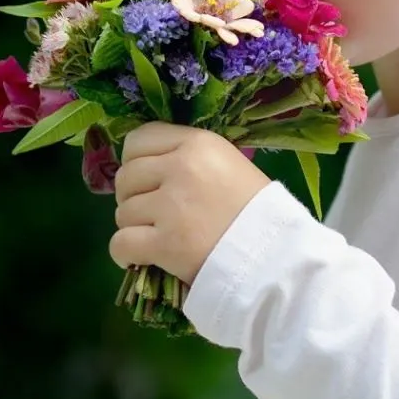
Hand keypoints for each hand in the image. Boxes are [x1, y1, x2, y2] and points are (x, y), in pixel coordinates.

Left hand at [109, 122, 272, 285]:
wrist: (277, 257)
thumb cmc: (260, 213)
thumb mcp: (230, 165)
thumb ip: (191, 159)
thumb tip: (151, 167)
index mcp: (198, 143)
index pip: (139, 139)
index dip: (135, 161)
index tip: (146, 180)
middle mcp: (180, 168)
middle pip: (126, 176)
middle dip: (133, 197)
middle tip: (150, 214)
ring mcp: (170, 206)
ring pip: (122, 212)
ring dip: (133, 227)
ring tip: (155, 237)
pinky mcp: (165, 243)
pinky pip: (120, 243)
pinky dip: (125, 254)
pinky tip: (139, 259)